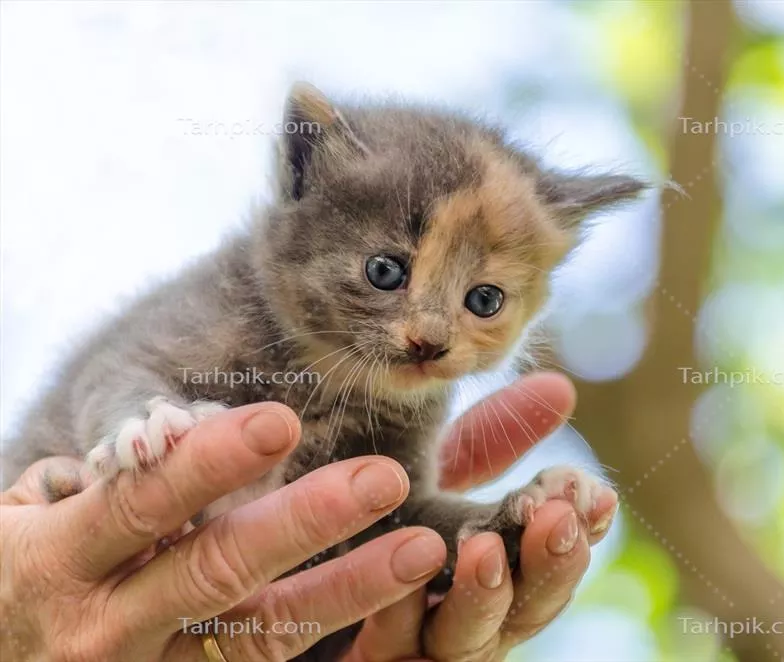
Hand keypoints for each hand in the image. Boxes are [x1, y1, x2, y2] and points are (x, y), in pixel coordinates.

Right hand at [0, 404, 446, 660]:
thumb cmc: (12, 574)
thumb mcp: (23, 522)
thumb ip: (100, 484)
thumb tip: (171, 438)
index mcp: (58, 561)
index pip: (142, 504)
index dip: (211, 464)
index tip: (283, 421)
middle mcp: (104, 629)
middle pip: (218, 572)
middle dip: (306, 524)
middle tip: (384, 478)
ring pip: (259, 635)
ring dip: (346, 590)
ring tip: (419, 548)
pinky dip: (324, 646)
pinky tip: (392, 613)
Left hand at [344, 372, 618, 661]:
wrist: (273, 578)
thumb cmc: (362, 529)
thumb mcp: (427, 482)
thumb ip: (488, 445)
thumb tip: (560, 388)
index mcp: (489, 580)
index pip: (550, 565)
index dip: (580, 535)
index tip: (598, 495)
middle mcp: (462, 622)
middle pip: (524, 611)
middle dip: (548, 567)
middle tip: (557, 518)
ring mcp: (416, 652)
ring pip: (466, 643)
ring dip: (482, 596)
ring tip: (485, 546)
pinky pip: (390, 658)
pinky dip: (400, 620)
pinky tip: (404, 580)